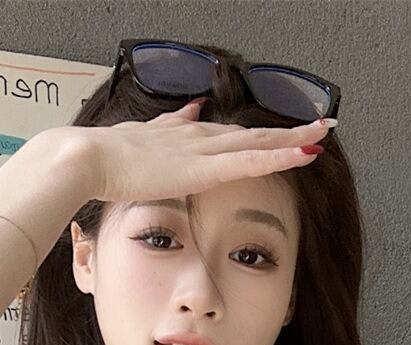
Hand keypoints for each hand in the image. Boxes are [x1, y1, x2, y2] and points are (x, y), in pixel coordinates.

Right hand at [73, 98, 331, 203]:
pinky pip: (252, 160)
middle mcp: (199, 136)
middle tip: (321, 125)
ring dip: (294, 138)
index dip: (260, 135)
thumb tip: (188, 110)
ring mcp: (203, 150)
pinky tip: (304, 153)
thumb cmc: (103, 159)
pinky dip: (281, 155)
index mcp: (184, 136)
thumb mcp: (139, 142)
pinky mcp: (204, 167)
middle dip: (289, 130)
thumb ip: (166, 128)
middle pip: (254, 132)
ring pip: (260, 141)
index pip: (232, 135)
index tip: (284, 133)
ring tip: (324, 133)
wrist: (86, 159)